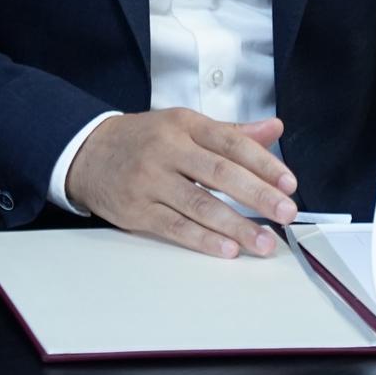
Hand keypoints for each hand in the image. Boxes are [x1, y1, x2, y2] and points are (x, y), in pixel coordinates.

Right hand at [65, 110, 298, 258]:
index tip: (289, 183)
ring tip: (263, 242)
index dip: (263, 163)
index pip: (231, 142)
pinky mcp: (136, 209)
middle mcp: (168, 150)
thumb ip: (231, 132)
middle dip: (257, 195)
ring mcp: (150, 180)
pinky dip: (203, 239)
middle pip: (219, 173)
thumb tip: (273, 128)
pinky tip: (227, 249)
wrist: (86, 152)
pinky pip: (174, 226)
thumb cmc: (144, 140)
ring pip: (199, 205)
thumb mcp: (184, 125)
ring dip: (236, 226)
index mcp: (185, 125)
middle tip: (286, 212)